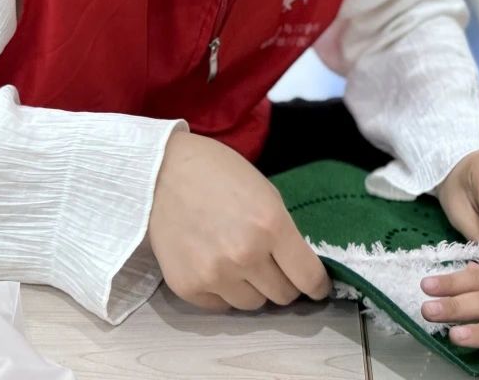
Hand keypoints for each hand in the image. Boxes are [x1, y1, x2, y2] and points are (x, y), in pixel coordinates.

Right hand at [148, 131, 330, 311]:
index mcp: (271, 225)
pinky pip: (221, 306)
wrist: (161, 173)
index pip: (308, 277)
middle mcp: (246, 255)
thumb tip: (297, 268)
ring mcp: (215, 275)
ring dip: (254, 288)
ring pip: (253, 305)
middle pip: (283, 295)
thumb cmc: (219, 174)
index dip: (317, 285)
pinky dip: (224, 292)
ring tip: (239, 262)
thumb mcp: (266, 194)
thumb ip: (283, 232)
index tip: (316, 287)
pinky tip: (215, 266)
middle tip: (273, 267)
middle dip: (284, 282)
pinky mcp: (189, 287)